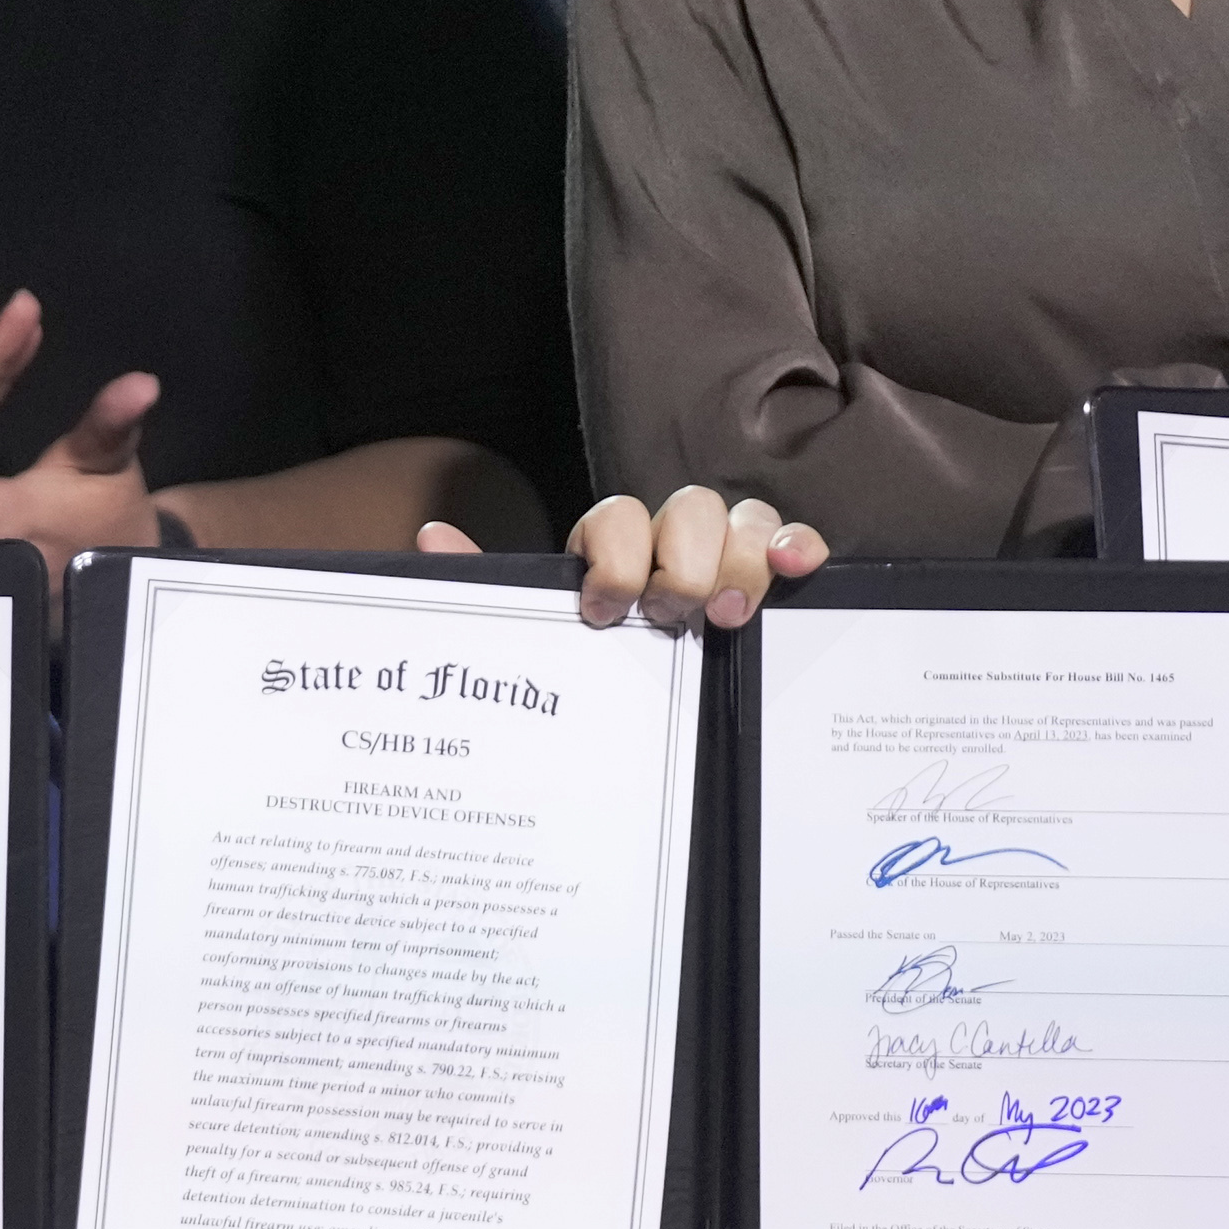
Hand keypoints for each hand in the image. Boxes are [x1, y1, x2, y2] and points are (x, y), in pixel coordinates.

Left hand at [451, 486, 829, 629]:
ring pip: (746, 517)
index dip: (615, 557)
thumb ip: (490, 583)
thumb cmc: (591, 658)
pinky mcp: (772, 577)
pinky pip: (793, 539)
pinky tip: (795, 568)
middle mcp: (672, 538)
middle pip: (691, 509)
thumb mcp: (537, 626)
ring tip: (728, 617)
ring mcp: (728, 553)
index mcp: (613, 546)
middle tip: (672, 618)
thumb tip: (431, 536)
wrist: (642, 719)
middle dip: (682, 564)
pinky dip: (796, 543)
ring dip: (739, 562)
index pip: (618, 517)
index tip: (604, 608)